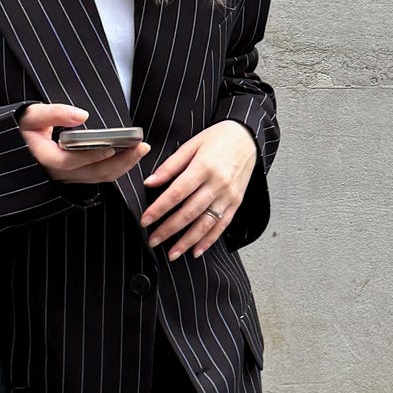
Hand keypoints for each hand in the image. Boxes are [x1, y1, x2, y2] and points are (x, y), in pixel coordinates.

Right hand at [18, 103, 149, 183]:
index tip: (113, 146)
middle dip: (120, 162)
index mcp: (44, 159)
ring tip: (140, 150)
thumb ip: (54, 113)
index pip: (69, 161)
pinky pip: (98, 176)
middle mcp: (57, 174)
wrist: (14, 145)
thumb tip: (82, 116)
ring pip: (98, 178)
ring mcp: (67, 178)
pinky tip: (129, 155)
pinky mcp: (75, 177)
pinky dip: (115, 167)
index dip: (91, 156)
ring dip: (122, 166)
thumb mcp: (32, 115)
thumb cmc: (22, 127)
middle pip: (92, 174)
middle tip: (141, 146)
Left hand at [140, 119, 256, 257]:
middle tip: (153, 241)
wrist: (247, 138)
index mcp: (204, 167)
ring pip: (206, 224)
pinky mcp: (236, 203)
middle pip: (190, 212)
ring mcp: (228, 195)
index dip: (160, 208)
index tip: (145, 220)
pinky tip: (196, 251)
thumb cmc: (218, 139)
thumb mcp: (191, 145)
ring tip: (172, 254)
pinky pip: (222, 226)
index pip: (177, 192)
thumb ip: (170, 166)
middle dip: (169, 229)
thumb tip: (150, 182)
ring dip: (187, 241)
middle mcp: (218, 183)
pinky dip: (209, 241)